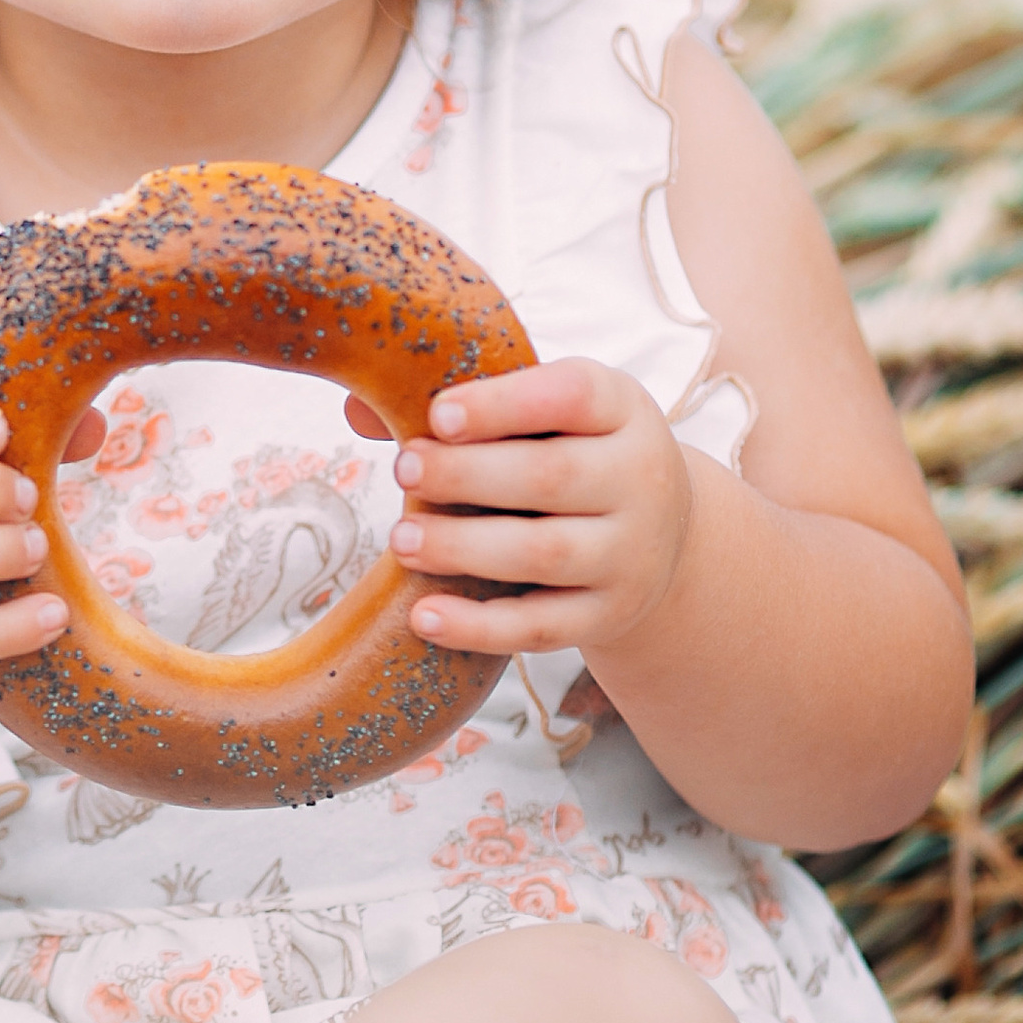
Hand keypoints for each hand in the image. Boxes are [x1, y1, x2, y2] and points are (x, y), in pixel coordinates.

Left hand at [361, 358, 693, 655]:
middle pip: (553, 477)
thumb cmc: (574, 452)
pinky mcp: (608, 615)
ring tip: (401, 539)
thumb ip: (464, 404)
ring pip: (545, 555)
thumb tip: (359, 409)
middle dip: (469, 475)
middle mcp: (639, 479)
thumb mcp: (545, 411)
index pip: (573, 395)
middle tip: (403, 467)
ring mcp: (629, 554)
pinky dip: (480, 626)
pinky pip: (541, 628)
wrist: (663, 535)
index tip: (439, 414)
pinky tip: (423, 615)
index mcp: (620, 408)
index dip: (504, 404)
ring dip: (464, 547)